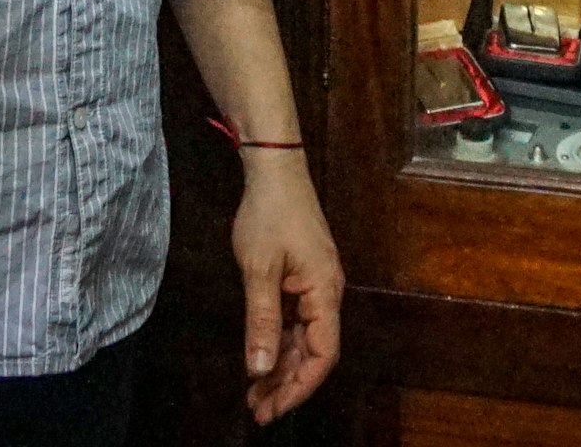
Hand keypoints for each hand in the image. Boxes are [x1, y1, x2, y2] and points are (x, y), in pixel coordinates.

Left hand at [230, 157, 340, 423]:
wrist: (275, 169)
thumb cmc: (268, 214)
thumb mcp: (259, 269)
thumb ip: (260, 320)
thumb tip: (259, 369)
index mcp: (325, 291)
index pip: (323, 354)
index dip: (300, 386)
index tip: (273, 408)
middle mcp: (327, 293)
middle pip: (314, 351)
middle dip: (287, 383)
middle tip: (257, 410)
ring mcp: (315, 286)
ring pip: (303, 339)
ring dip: (280, 366)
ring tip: (254, 393)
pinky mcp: (303, 279)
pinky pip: (295, 322)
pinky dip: (277, 343)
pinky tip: (259, 358)